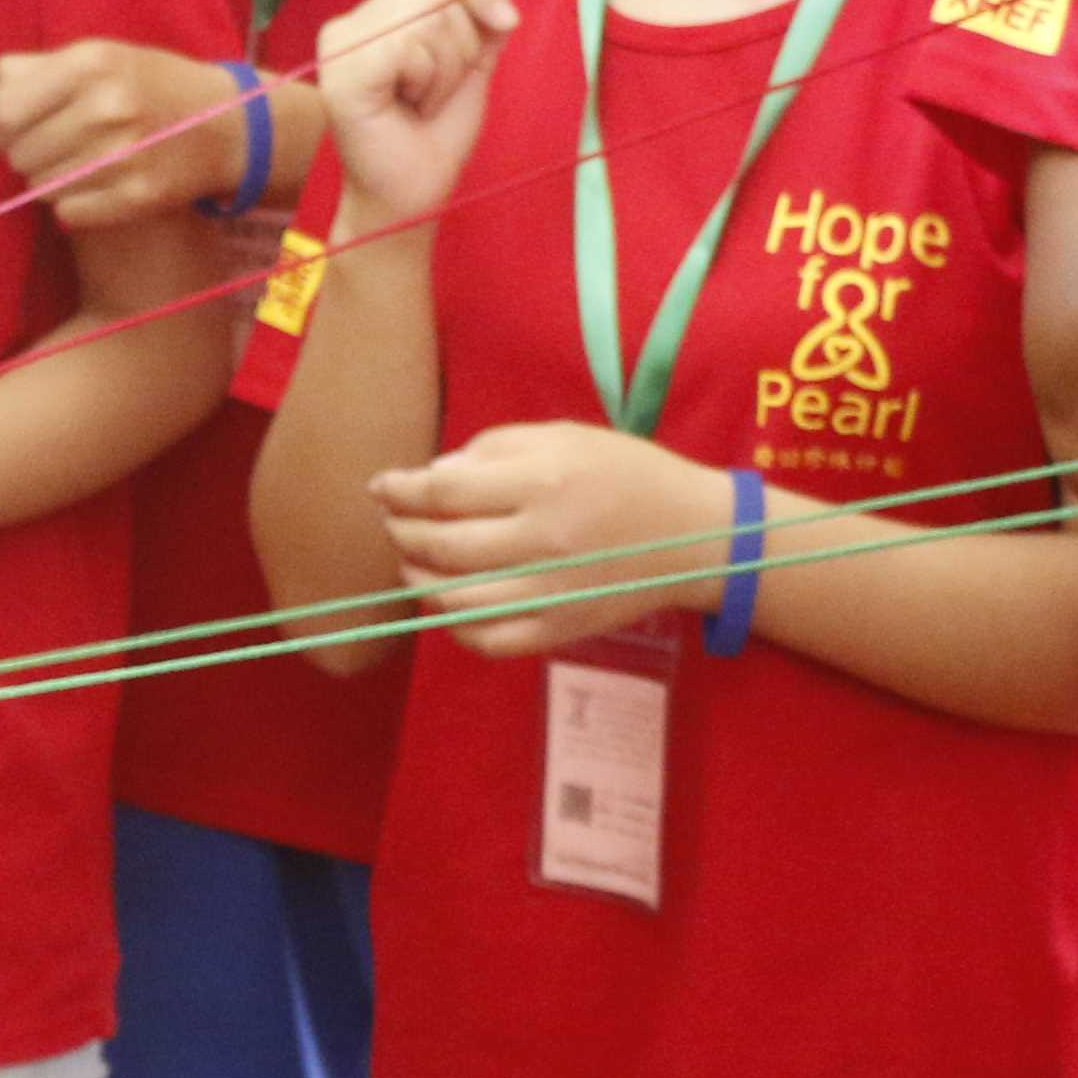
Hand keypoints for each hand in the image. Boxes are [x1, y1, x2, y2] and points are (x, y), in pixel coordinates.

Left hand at [0, 39, 257, 229]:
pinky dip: (72, 204)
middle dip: (24, 154)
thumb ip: (35, 69)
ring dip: (48, 179)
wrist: (227, 125)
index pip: (4, 113)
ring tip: (77, 163)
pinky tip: (95, 185)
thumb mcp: (99, 56)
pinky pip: (67, 212)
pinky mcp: (139, 196)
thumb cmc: (148, 85)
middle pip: (19, 154)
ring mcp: (125, 154)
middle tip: (50, 147)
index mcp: (91, 63)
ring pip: (40, 186)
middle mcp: (108, 106)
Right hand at [312, 0, 516, 230]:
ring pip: (427, 15)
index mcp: (374, 17)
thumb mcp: (468, 64)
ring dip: (446, 69)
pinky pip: (409, 45)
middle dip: (462, 41)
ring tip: (422, 102)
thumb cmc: (434, 136)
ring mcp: (340, 46)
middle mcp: (348, 24)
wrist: (413, 196)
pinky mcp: (342, 72)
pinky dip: (429, 80)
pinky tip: (410, 107)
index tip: (508, 23)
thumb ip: (478, 21)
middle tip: (439, 89)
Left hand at [369, 418, 734, 659]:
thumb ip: (494, 449)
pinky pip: (486, 640)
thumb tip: (431, 478)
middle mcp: (543, 541)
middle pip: (439, 546)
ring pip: (452, 599)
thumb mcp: (564, 437)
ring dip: (415, 578)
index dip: (399, 491)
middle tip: (392, 520)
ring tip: (409, 559)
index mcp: (543, 483)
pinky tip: (447, 601)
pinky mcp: (559, 630)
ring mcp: (550, 593)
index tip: (381, 486)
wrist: (696, 536)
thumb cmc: (625, 475)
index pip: (443, 493)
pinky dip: (453, 624)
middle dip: (400, 532)